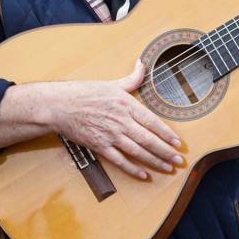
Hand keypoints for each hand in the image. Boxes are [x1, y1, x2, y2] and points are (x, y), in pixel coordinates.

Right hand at [46, 61, 183, 178]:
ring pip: (137, 152)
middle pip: (148, 139)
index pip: (152, 121)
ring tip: (167, 168)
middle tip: (179, 160)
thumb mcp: (111, 84)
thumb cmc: (84, 93)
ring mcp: (110, 135)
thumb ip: (131, 78)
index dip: (167, 134)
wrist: (59, 105)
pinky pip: (119, 160)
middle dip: (166, 152)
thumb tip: (142, 64)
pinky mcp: (99, 146)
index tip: (178, 143)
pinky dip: (132, 169)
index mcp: (126, 104)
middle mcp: (121, 121)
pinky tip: (143, 175)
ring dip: (154, 161)